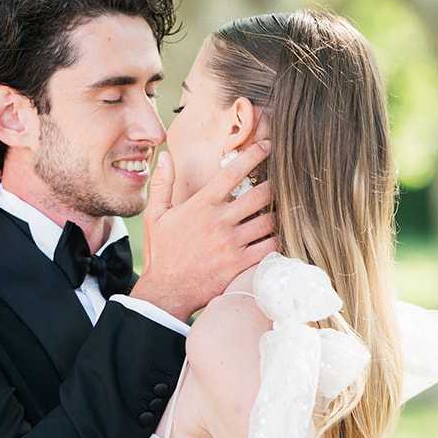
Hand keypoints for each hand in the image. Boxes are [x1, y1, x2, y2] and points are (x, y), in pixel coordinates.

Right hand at [131, 139, 276, 320]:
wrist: (167, 291)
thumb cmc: (162, 253)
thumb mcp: (155, 216)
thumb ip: (162, 184)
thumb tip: (166, 155)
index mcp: (201, 205)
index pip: (233, 172)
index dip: (255, 154)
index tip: (268, 146)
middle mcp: (220, 221)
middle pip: (261, 195)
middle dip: (275, 186)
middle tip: (281, 183)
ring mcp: (232, 244)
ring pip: (269, 221)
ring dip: (277, 214)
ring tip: (280, 211)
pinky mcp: (240, 264)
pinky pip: (269, 247)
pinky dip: (276, 240)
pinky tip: (276, 236)